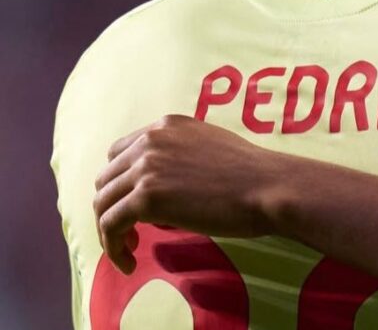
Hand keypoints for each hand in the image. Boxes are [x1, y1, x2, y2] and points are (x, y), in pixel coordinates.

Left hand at [93, 115, 284, 273]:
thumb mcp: (209, 148)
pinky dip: (113, 248)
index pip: (120, 152)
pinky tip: (130, 262)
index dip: (121, 181)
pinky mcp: (147, 196)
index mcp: (167, 125)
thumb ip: (179, 158)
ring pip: (102, 202)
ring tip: (130, 248)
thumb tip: (159, 195)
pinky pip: (110, 225)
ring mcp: (147, 166)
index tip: (134, 205)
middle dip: (113, 206)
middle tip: (132, 231)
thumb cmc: (250, 174)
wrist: (267, 185)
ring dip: (109, 229)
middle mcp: (151, 139)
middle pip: (106, 178)